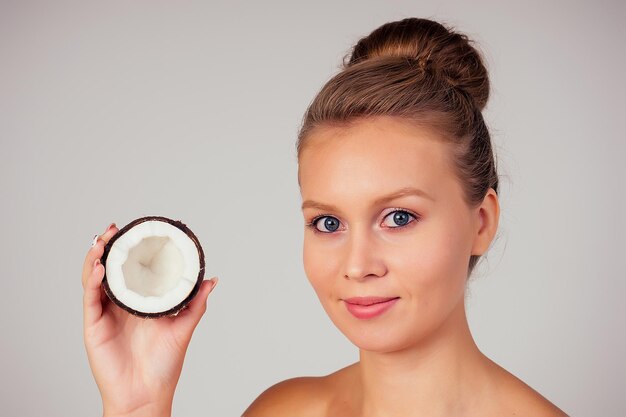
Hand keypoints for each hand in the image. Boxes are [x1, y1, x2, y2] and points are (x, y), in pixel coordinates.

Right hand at [82, 223, 217, 416]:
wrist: (147, 394)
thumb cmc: (163, 365)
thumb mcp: (184, 327)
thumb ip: (196, 303)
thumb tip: (212, 280)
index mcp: (139, 303)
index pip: (130, 271)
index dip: (129, 251)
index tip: (135, 232)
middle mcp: (120, 305)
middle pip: (109, 270)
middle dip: (109, 247)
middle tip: (114, 229)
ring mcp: (105, 314)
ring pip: (94, 279)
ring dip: (96, 258)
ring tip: (103, 240)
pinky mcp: (94, 325)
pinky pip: (90, 298)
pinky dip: (92, 280)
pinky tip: (99, 267)